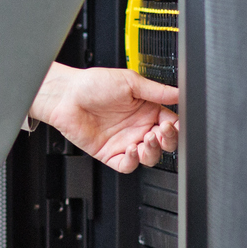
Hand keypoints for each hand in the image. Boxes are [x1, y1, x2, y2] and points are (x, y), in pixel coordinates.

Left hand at [29, 62, 180, 172]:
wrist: (67, 96)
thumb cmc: (93, 84)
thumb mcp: (130, 82)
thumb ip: (156, 90)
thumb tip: (179, 92)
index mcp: (146, 109)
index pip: (170, 123)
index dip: (175, 126)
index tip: (173, 124)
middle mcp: (138, 127)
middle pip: (164, 143)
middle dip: (168, 140)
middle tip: (162, 131)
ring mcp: (125, 141)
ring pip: (149, 157)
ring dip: (153, 151)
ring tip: (147, 139)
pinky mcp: (111, 154)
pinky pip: (128, 165)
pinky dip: (133, 160)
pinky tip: (131, 148)